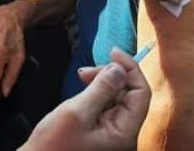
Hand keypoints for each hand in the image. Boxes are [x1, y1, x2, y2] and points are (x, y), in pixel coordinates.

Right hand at [21, 48, 150, 150]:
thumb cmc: (53, 145)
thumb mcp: (76, 112)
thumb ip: (101, 89)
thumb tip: (119, 68)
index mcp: (123, 133)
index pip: (140, 94)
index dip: (129, 69)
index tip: (112, 52)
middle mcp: (123, 134)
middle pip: (130, 94)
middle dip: (111, 75)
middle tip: (85, 71)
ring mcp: (112, 134)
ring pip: (118, 98)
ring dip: (102, 82)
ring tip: (81, 78)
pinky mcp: (101, 132)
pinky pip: (106, 106)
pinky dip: (96, 92)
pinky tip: (82, 90)